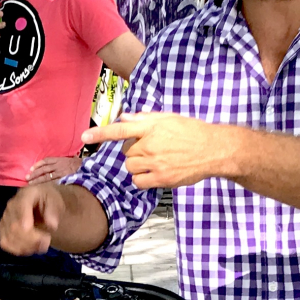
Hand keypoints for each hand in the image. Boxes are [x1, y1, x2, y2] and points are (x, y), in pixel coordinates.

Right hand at [0, 184, 69, 255]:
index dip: (26, 220)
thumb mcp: (56, 201)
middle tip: (48, 241)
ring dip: (27, 246)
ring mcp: (4, 219)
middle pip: (14, 227)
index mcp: (25, 195)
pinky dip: (19, 250)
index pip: (21, 206)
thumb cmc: (48, 201)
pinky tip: (31, 248)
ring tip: (42, 246)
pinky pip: (6, 244)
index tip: (38, 233)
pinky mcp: (3, 231)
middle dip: (32, 239)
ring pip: (9, 238)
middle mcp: (11, 206)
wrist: (40, 201)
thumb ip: (53, 211)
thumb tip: (52, 225)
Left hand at [26, 155, 81, 183]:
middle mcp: (58, 166)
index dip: (37, 165)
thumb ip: (65, 160)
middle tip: (26, 178)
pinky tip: (40, 188)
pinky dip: (46, 185)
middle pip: (43, 169)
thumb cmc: (82, 165)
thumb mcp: (73, 159)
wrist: (89, 169)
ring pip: (46, 177)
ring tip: (30, 184)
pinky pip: (53, 183)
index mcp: (60, 160)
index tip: (31, 169)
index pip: (46, 161)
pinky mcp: (63, 180)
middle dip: (34, 174)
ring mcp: (61, 173)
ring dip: (37, 181)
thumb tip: (61, 162)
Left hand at [82, 113, 225, 188]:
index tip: (85, 136)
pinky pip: (138, 181)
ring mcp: (156, 164)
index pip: (120, 129)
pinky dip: (142, 178)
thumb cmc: (193, 132)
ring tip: (155, 159)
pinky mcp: (162, 179)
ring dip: (137, 164)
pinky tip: (155, 171)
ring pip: (130, 167)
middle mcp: (151, 145)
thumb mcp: (169, 118)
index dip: (101, 133)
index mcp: (152, 128)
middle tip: (152, 147)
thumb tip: (125, 118)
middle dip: (134, 150)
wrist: (214, 150)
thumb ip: (145, 119)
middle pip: (126, 152)